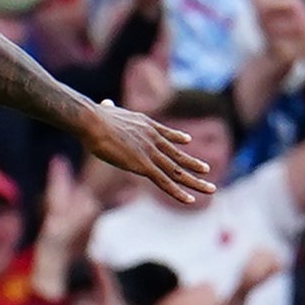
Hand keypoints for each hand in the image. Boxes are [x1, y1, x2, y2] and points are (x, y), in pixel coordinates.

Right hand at [78, 101, 213, 202]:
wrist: (93, 121)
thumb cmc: (94, 117)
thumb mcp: (106, 111)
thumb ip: (109, 110)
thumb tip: (105, 104)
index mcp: (145, 124)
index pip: (165, 133)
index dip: (177, 137)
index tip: (187, 140)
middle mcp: (153, 138)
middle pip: (177, 155)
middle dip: (193, 164)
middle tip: (207, 169)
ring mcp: (150, 152)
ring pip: (177, 171)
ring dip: (195, 181)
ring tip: (211, 189)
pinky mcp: (144, 165)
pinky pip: (165, 182)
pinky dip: (178, 193)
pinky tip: (190, 200)